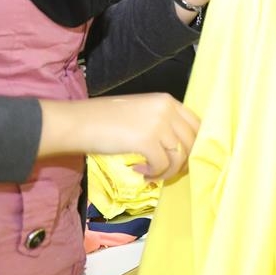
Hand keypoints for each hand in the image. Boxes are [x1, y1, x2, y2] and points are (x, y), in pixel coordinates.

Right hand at [37, 93, 200, 180]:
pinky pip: (163, 165)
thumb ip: (161, 122)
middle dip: (183, 161)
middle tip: (167, 171)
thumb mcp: (140, 113)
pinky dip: (155, 173)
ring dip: (167, 170)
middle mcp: (167, 109)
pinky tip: (140, 171)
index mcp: (167, 100)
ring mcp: (159, 124)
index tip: (183, 158)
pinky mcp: (147, 141)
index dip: (194, 144)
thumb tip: (178, 147)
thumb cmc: (104, 119)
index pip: (197, 124)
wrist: (78, 123)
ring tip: (151, 174)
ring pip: (180, 156)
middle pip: (192, 142)